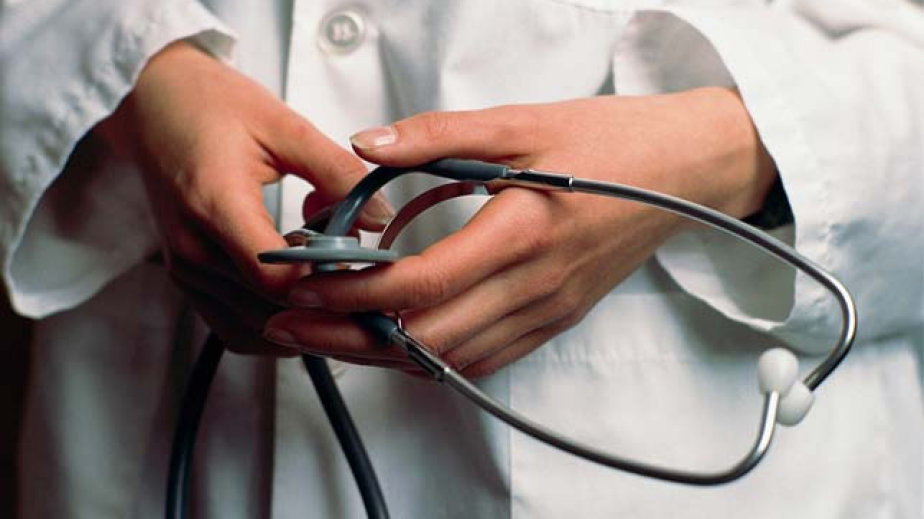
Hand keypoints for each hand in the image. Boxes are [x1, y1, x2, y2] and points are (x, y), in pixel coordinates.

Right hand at [97, 41, 392, 354]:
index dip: (327, 281)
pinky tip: (298, 287)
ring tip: (327, 276)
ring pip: (257, 329)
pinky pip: (236, 327)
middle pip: (271, 312)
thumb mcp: (284, 126)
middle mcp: (193, 249)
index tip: (360, 263)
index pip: (276, 278)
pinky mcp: (186, 280)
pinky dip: (274, 320)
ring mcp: (185, 271)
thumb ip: (336, 173)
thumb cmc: (213, 107)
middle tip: (360, 276)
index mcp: (215, 205)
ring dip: (300, 314)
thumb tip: (380, 219)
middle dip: (323, 302)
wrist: (153, 105)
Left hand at [264, 87, 776, 373]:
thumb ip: (438, 135)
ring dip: (384, 354)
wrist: (684, 173)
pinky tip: (398, 339)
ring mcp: (547, 311)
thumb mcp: (521, 122)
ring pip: (450, 360)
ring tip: (328, 335)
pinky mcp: (554, 320)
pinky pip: (484, 359)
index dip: (354, 293)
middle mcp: (535, 285)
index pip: (422, 284)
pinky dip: (431, 357)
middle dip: (350, 340)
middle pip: (426, 339)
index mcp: (523, 231)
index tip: (302, 286)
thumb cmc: (609, 142)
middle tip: (291, 326)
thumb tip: (367, 144)